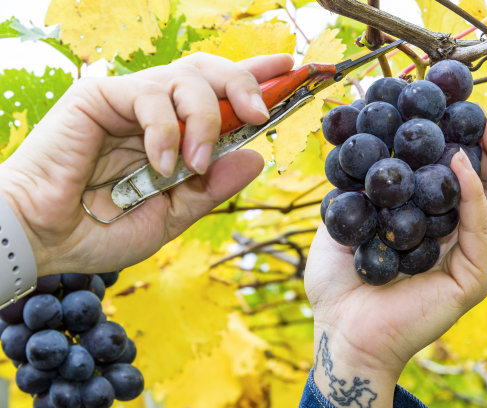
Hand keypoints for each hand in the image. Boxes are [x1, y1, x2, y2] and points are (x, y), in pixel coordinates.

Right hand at [0, 53, 293, 275]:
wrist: (45, 240)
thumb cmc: (102, 230)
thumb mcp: (173, 215)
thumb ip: (212, 188)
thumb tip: (256, 157)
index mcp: (175, 134)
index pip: (220, 93)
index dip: (255, 78)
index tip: (290, 69)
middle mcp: (156, 111)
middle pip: (209, 70)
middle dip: (243, 84)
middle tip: (260, 114)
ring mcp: (128, 100)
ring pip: (185, 77)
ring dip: (203, 119)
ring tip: (194, 164)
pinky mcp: (99, 97)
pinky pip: (148, 98)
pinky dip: (164, 131)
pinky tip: (161, 164)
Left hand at [304, 114, 486, 406]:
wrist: (338, 330)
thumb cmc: (339, 284)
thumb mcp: (343, 224)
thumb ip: (356, 192)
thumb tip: (350, 147)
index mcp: (435, 232)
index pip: (465, 187)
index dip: (468, 151)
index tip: (455, 116)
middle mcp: (458, 244)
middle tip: (484, 114)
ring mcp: (468, 263)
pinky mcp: (470, 281)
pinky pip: (480, 231)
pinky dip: (474, 195)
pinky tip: (459, 164)